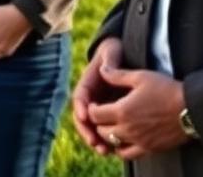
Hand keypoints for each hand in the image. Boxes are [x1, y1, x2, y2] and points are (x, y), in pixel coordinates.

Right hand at [72, 37, 124, 154]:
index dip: (80, 108)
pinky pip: (104, 131)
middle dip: (87, 131)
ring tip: (104, 151)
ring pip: (92, 129)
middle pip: (82, 118)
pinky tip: (114, 151)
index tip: (85, 117)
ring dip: (96, 141)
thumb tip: (105, 69)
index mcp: (87, 84)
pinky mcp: (108, 116)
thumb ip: (109, 60)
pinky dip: (107, 142)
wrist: (123, 57)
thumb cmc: (115, 53)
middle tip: (94, 142)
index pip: (79, 97)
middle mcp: (90, 99)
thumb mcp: (112, 51)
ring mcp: (98, 108)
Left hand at [87, 67, 188, 160]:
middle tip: (101, 113)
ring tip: (111, 126)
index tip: (94, 103)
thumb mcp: (140, 76)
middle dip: (98, 122)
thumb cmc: (165, 89)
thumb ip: (117, 75)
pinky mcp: (149, 149)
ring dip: (108, 135)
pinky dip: (121, 149)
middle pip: (102, 130)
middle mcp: (127, 130)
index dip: (91, 108)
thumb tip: (101, 69)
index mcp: (122, 111)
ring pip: (113, 143)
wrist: (190, 110)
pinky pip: (128, 155)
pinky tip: (123, 140)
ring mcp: (138, 142)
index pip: (95, 115)